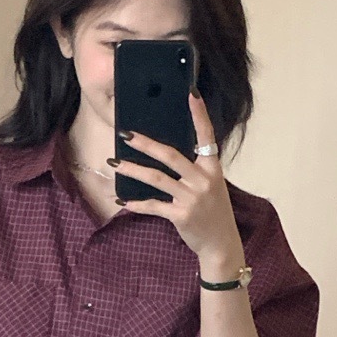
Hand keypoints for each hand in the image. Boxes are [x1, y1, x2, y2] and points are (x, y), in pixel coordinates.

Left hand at [110, 89, 244, 274]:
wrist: (221, 244)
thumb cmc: (214, 212)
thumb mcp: (211, 185)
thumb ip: (194, 169)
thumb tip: (166, 152)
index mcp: (212, 169)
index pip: (206, 136)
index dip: (199, 114)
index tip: (191, 93)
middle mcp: (203, 180)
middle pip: (171, 156)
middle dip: (146, 144)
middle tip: (126, 134)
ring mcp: (192, 198)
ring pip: (156, 179)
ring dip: (132, 170)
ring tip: (115, 162)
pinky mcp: (181, 215)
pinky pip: (153, 206)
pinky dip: (136, 204)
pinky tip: (122, 202)